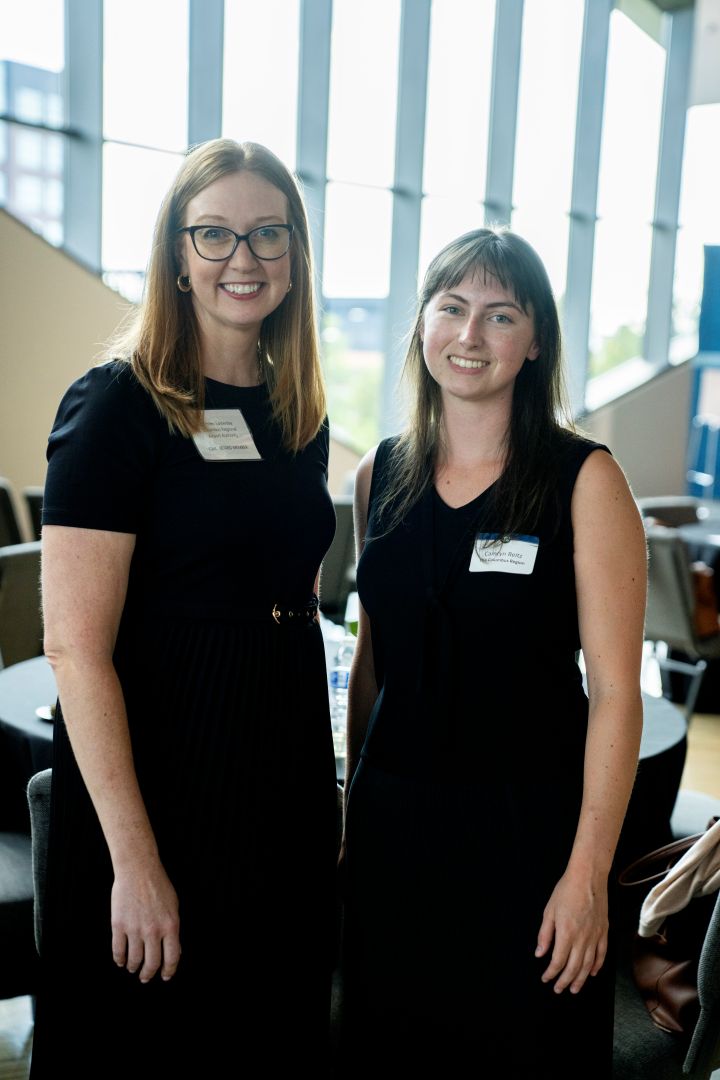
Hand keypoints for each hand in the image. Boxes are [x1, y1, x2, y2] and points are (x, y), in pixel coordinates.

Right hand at [111, 860, 180, 982]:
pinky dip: (119, 959)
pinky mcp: (119, 925)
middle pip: (151, 963)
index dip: (168, 970)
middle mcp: (153, 931)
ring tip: (132, 968)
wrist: (138, 870)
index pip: (172, 957)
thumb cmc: (158, 886)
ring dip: (133, 967)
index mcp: (171, 925)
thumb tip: (175, 951)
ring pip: (133, 959)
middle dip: (148, 974)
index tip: (165, 976)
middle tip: (145, 977)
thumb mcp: (174, 906)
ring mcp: (135, 929)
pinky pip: (118, 950)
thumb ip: (173, 929)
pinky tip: (120, 960)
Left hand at [534, 867, 607, 993]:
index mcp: (566, 934)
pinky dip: (597, 966)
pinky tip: (592, 973)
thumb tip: (539, 954)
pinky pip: (602, 954)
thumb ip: (545, 935)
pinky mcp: (603, 932)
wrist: (588, 878)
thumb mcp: (549, 911)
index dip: (551, 973)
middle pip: (574, 967)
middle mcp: (582, 939)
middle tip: (559, 989)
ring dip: (581, 979)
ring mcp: (595, 936)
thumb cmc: (566, 891)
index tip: (546, 978)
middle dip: (565, 981)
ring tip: (574, 988)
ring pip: (588, 965)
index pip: (558, 961)